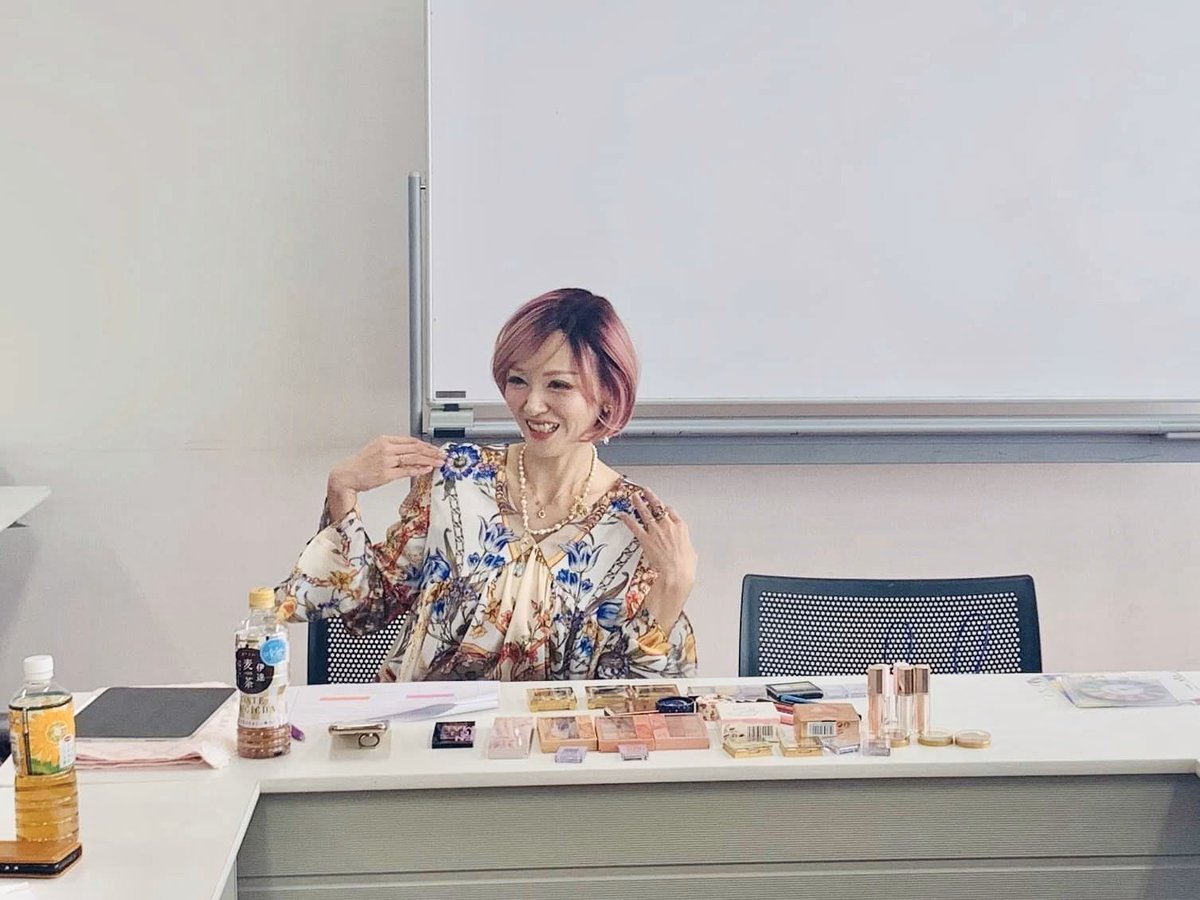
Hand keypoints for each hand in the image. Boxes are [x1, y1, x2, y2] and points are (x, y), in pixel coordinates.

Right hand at [326, 436, 445, 519]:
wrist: (345, 475)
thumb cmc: (360, 465)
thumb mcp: (376, 450)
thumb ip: (393, 450)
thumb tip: (412, 453)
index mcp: (384, 440)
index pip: (411, 440)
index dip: (426, 445)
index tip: (435, 449)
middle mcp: (386, 448)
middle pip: (415, 448)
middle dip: (431, 452)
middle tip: (442, 456)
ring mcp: (386, 461)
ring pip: (413, 458)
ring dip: (429, 460)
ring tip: (438, 462)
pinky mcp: (386, 474)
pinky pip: (406, 470)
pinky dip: (418, 469)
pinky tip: (426, 469)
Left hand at [617, 488, 696, 629]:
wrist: (676, 573)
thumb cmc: (685, 566)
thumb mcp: (691, 553)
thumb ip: (685, 546)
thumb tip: (684, 549)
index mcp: (681, 527)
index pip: (672, 511)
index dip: (666, 508)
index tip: (663, 507)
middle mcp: (668, 526)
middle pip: (658, 507)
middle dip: (650, 497)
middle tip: (645, 491)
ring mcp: (655, 531)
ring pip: (645, 512)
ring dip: (638, 503)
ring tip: (634, 496)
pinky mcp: (645, 539)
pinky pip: (634, 526)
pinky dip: (627, 520)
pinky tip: (622, 515)